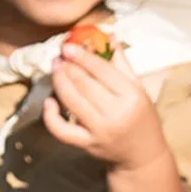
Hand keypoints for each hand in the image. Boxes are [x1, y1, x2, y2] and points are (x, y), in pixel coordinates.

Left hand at [42, 41, 168, 171]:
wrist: (141, 155)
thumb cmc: (141, 116)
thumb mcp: (138, 88)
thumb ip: (121, 63)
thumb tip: (108, 36)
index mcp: (131, 96)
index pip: (102, 71)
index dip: (82, 56)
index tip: (68, 46)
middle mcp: (115, 113)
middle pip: (83, 84)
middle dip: (67, 67)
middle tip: (59, 56)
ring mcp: (98, 130)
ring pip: (71, 102)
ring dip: (59, 82)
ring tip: (55, 69)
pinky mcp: (85, 144)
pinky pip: (62, 130)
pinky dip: (51, 116)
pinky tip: (49, 101)